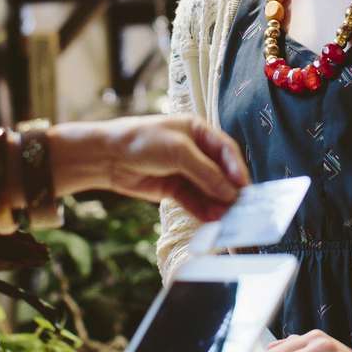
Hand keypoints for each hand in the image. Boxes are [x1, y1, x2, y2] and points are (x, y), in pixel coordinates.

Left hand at [48, 115, 248, 220]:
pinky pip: (194, 201)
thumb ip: (205, 172)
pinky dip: (203, 210)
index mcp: (199, 131)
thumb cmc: (142, 141)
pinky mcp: (173, 190)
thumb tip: (230, 191)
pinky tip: (212, 220)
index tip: (244, 187)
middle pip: (220, 173)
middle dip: (229, 190)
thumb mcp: (178, 151)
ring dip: (217, 204)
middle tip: (240, 208)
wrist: (107, 156)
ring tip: (227, 219)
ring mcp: (184, 171)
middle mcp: (195, 152)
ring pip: (208, 190)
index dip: (237, 168)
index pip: (226, 151)